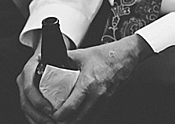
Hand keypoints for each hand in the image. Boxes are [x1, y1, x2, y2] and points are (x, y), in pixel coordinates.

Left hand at [18, 35, 150, 122]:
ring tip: (66, 120)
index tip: (52, 116)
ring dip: (76, 121)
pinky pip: (96, 114)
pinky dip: (87, 118)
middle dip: (66, 122)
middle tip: (57, 121)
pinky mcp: (108, 99)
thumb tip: (48, 59)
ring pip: (88, 118)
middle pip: (78, 118)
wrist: (127, 55)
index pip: (71, 107)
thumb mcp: (83, 54)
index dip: (59, 115)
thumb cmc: (107, 54)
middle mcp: (97, 94)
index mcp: (88, 83)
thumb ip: (65, 58)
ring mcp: (104, 98)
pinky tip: (80, 117)